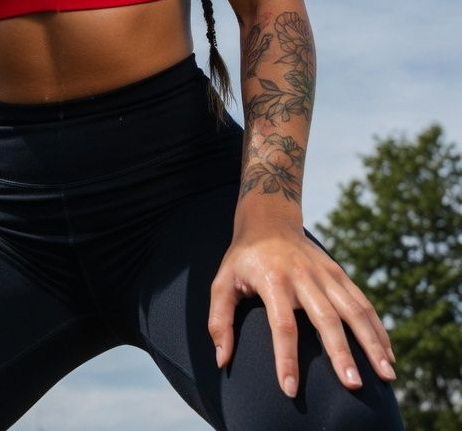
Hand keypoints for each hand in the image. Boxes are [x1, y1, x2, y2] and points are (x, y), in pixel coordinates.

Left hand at [208, 216, 395, 397]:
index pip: (282, 325)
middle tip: (353, 385)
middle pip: (326, 318)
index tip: (290, 389)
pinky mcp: (339, 273)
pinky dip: (378, 328)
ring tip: (386, 375)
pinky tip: (388, 354)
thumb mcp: (222, 282)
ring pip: (353, 309)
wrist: (269, 219)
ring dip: (371, 342)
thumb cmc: (244, 258)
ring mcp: (325, 273)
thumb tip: (222, 359)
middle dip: (341, 353)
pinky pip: (363, 302)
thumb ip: (219, 320)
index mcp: (273, 280)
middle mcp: (303, 276)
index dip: (286, 359)